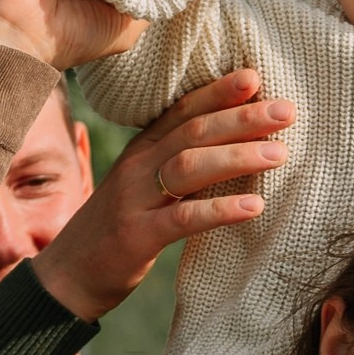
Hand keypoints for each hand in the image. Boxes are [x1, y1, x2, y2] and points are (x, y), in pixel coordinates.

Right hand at [31, 70, 293, 323]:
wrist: (67, 277)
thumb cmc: (115, 231)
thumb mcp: (143, 187)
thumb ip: (176, 164)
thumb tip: (233, 149)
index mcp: (140, 151)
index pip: (182, 111)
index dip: (218, 92)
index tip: (256, 77)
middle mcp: (136, 167)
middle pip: (192, 131)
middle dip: (241, 118)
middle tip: (287, 110)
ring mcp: (135, 200)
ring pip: (189, 166)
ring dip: (237, 156)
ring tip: (280, 153)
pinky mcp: (137, 237)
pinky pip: (183, 218)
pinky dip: (221, 210)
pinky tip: (255, 206)